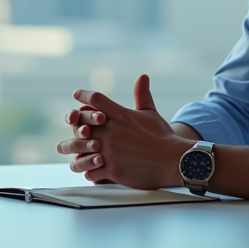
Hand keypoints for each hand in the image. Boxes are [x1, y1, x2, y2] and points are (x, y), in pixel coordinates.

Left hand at [57, 74, 192, 188]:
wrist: (174, 161)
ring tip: (76, 153)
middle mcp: (113, 132)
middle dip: (76, 125)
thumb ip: (142, 94)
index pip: (95, 99)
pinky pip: (92, 171)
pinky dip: (89, 171)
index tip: (77, 94)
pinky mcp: (114, 170)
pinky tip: (90, 171)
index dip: (84, 95)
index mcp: (121, 116)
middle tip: (74, 127)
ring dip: (78, 151)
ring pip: (83, 150)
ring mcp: (111, 152)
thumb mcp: (150, 113)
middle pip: (82, 124)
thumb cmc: (162, 136)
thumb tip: (142, 76)